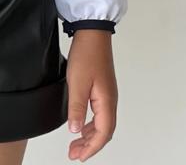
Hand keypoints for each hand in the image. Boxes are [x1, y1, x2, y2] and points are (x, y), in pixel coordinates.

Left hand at [65, 30, 117, 161]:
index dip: (91, 148)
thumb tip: (75, 130)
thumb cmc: (86, 54)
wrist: (92, 33)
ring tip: (75, 143)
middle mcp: (110, 100)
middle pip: (104, 131)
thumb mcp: (77, 82)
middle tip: (74, 153)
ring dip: (89, 135)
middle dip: (90, 145)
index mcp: (106, 101)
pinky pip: (99, 113)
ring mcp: (107, 94)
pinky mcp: (102, 88)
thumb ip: (76, 108)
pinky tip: (80, 124)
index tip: (79, 156)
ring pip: (101, 123)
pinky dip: (90, 123)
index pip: (102, 133)